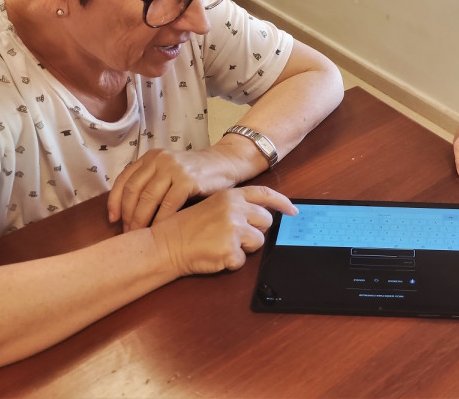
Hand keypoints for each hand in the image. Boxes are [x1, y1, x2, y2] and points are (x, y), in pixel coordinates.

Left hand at [108, 147, 243, 231]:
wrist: (225, 163)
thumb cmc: (196, 173)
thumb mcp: (170, 170)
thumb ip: (152, 182)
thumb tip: (127, 211)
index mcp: (151, 157)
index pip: (124, 180)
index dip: (114, 202)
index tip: (113, 220)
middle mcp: (160, 160)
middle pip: (134, 191)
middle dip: (128, 216)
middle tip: (127, 234)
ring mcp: (174, 168)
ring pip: (148, 199)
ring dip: (141, 220)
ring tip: (140, 235)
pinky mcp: (188, 180)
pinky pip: (168, 204)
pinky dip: (161, 220)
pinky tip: (160, 231)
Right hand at [150, 186, 296, 275]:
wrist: (165, 244)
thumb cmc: (185, 227)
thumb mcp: (211, 206)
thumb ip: (235, 207)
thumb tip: (260, 214)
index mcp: (231, 196)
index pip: (265, 194)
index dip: (282, 202)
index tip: (293, 210)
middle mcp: (235, 209)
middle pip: (266, 221)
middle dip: (255, 231)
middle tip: (235, 236)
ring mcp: (234, 229)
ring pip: (258, 242)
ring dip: (243, 248)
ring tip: (220, 245)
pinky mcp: (230, 249)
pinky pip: (242, 261)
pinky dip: (230, 263)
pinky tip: (214, 256)